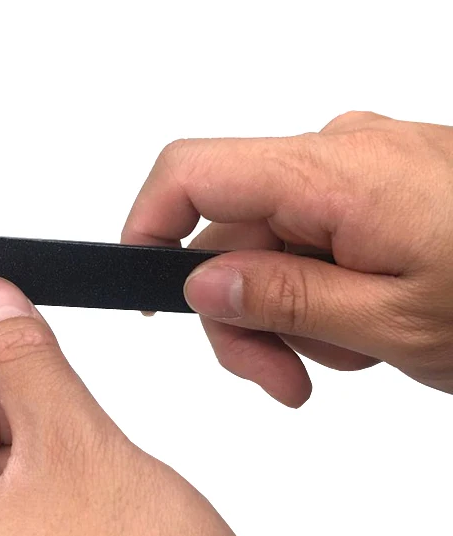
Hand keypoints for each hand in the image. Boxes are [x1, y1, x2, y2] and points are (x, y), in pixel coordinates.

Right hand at [122, 111, 452, 405]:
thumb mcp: (392, 322)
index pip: (192, 173)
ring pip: (266, 247)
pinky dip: (315, 296)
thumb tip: (202, 283)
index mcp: (334, 173)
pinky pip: (307, 242)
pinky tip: (358, 330)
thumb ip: (286, 299)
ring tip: (338, 360)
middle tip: (277, 379)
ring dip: (283, 316)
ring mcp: (357, 173)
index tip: (143, 292)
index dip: (146, 229)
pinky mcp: (372, 193)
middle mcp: (338, 156)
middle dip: (238, 314)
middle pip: (228, 232)